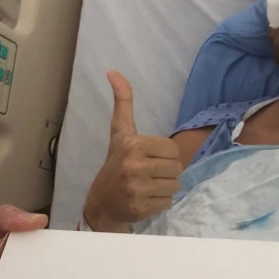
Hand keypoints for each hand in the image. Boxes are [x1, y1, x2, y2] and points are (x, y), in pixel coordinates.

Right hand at [84, 71, 181, 231]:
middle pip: (176, 168)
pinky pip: (168, 202)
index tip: (148, 159)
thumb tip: (114, 71)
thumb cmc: (115, 163)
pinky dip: (160, 203)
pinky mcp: (141, 207)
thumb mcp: (119, 131)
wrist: (102, 202)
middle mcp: (133, 165)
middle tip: (148, 174)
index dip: (164, 156)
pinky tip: (145, 199)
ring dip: (165, 188)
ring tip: (147, 186)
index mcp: (132, 144)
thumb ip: (122, 102)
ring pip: (175, 185)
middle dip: (166, 172)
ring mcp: (136, 188)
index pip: (172, 150)